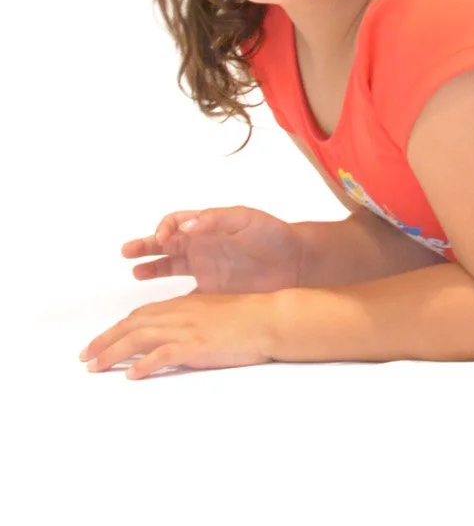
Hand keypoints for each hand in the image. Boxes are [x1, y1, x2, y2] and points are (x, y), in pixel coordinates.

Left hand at [80, 289, 278, 378]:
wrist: (271, 317)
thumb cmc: (250, 317)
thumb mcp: (214, 313)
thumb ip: (192, 321)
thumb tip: (175, 338)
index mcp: (184, 305)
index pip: (142, 315)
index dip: (118, 329)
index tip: (101, 342)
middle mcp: (180, 314)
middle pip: (133, 324)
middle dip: (105, 340)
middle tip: (86, 357)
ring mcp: (187, 328)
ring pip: (140, 337)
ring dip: (113, 352)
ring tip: (95, 367)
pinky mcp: (197, 345)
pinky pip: (164, 354)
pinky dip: (145, 364)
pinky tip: (132, 375)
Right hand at [120, 206, 304, 293]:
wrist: (294, 264)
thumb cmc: (272, 234)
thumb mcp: (245, 220)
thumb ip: (215, 220)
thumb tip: (188, 224)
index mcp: (206, 226)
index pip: (175, 223)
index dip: (164, 228)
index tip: (161, 238)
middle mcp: (201, 246)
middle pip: (165, 244)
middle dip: (145, 246)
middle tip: (128, 251)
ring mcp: (204, 269)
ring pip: (169, 267)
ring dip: (152, 268)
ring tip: (136, 271)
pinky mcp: (210, 291)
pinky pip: (183, 296)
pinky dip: (169, 301)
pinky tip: (157, 306)